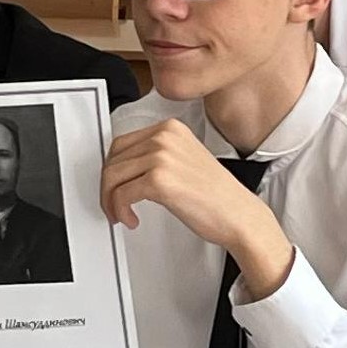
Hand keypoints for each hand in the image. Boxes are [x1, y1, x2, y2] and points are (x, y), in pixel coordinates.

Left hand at [104, 120, 291, 297]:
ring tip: (121, 213)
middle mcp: (165, 137)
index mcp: (172, 128)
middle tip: (114, 204)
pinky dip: (120, 210)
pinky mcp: (160, 180)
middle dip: (108, 186)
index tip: (114, 185)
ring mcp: (162, 157)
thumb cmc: (217, 195)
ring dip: (110, 201)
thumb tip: (123, 168)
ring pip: (112, 177)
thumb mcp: (185, 160)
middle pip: (113, 159)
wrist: (239, 215)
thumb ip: (157, 156)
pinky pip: (120, 194)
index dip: (113, 168)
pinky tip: (132, 219)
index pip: (122, 143)